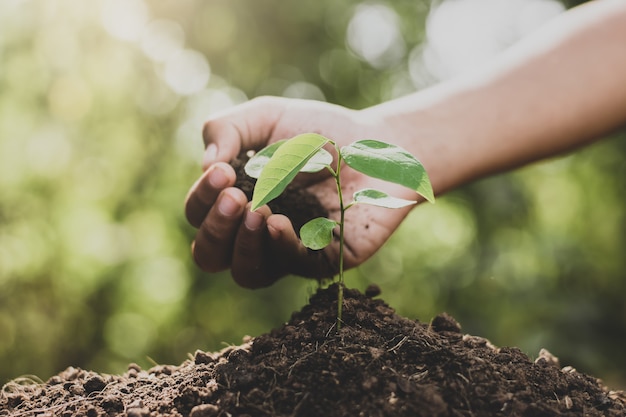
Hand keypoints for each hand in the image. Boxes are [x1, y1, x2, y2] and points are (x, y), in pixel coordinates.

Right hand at [185, 96, 416, 287]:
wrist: (376, 143)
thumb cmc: (319, 131)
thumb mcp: (266, 117)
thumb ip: (227, 128)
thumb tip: (206, 165)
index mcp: (237, 201)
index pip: (200, 214)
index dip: (202, 199)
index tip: (222, 171)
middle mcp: (256, 232)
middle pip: (211, 255)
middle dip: (215, 228)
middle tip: (235, 197)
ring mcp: (288, 250)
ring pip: (247, 273)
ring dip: (241, 245)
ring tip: (255, 211)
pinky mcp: (323, 260)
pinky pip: (292, 267)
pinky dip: (280, 246)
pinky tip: (278, 222)